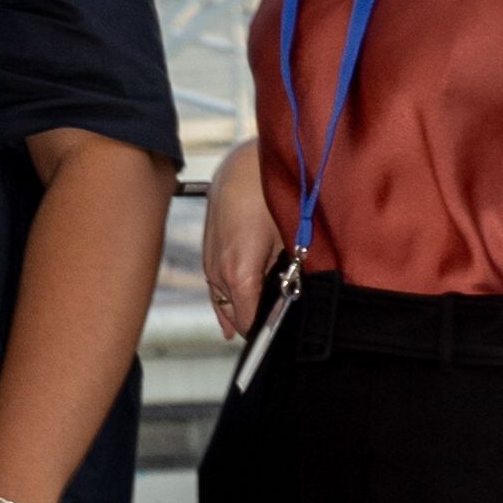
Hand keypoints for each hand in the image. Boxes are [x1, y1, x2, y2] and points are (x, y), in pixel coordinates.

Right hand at [199, 140, 278, 338]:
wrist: (241, 167)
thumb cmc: (268, 199)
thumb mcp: (289, 240)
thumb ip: (290, 276)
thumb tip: (295, 300)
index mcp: (238, 273)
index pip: (249, 320)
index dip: (268, 331)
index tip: (284, 336)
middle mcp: (218, 273)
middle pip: (235, 313)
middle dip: (255, 321)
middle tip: (278, 328)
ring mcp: (209, 263)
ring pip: (223, 301)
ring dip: (240, 309)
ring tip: (256, 324)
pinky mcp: (207, 252)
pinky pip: (215, 286)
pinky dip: (227, 298)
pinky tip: (232, 314)